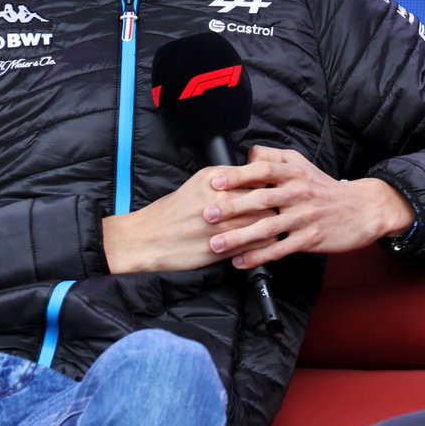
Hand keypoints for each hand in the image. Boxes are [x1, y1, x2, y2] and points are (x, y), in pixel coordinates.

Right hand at [103, 166, 276, 273]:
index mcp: (215, 179)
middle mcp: (220, 199)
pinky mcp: (223, 248)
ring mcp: (223, 224)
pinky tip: (258, 244)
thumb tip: (256, 180)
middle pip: (266, 200)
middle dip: (273, 207)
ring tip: (271, 229)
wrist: (146, 239)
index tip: (276, 192)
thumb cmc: (172, 213)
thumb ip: (227, 181)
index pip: (259, 177)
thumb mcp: (198, 185)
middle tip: (278, 212)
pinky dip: (261, 246)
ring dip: (270, 227)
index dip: (271, 187)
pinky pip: (255, 245)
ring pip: (265, 223)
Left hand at [202, 145, 416, 269]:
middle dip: (232, 207)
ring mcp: (306, 217)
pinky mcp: (311, 239)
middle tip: (207, 214)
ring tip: (216, 244)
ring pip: (268, 228)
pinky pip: (280, 249)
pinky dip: (259, 256)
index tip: (216, 182)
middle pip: (261, 199)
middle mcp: (300, 193)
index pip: (264, 170)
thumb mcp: (304, 165)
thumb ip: (275, 157)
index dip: (239, 175)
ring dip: (239, 237)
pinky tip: (241, 261)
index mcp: (295, 173)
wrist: (363, 209)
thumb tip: (247, 154)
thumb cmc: (326, 189)